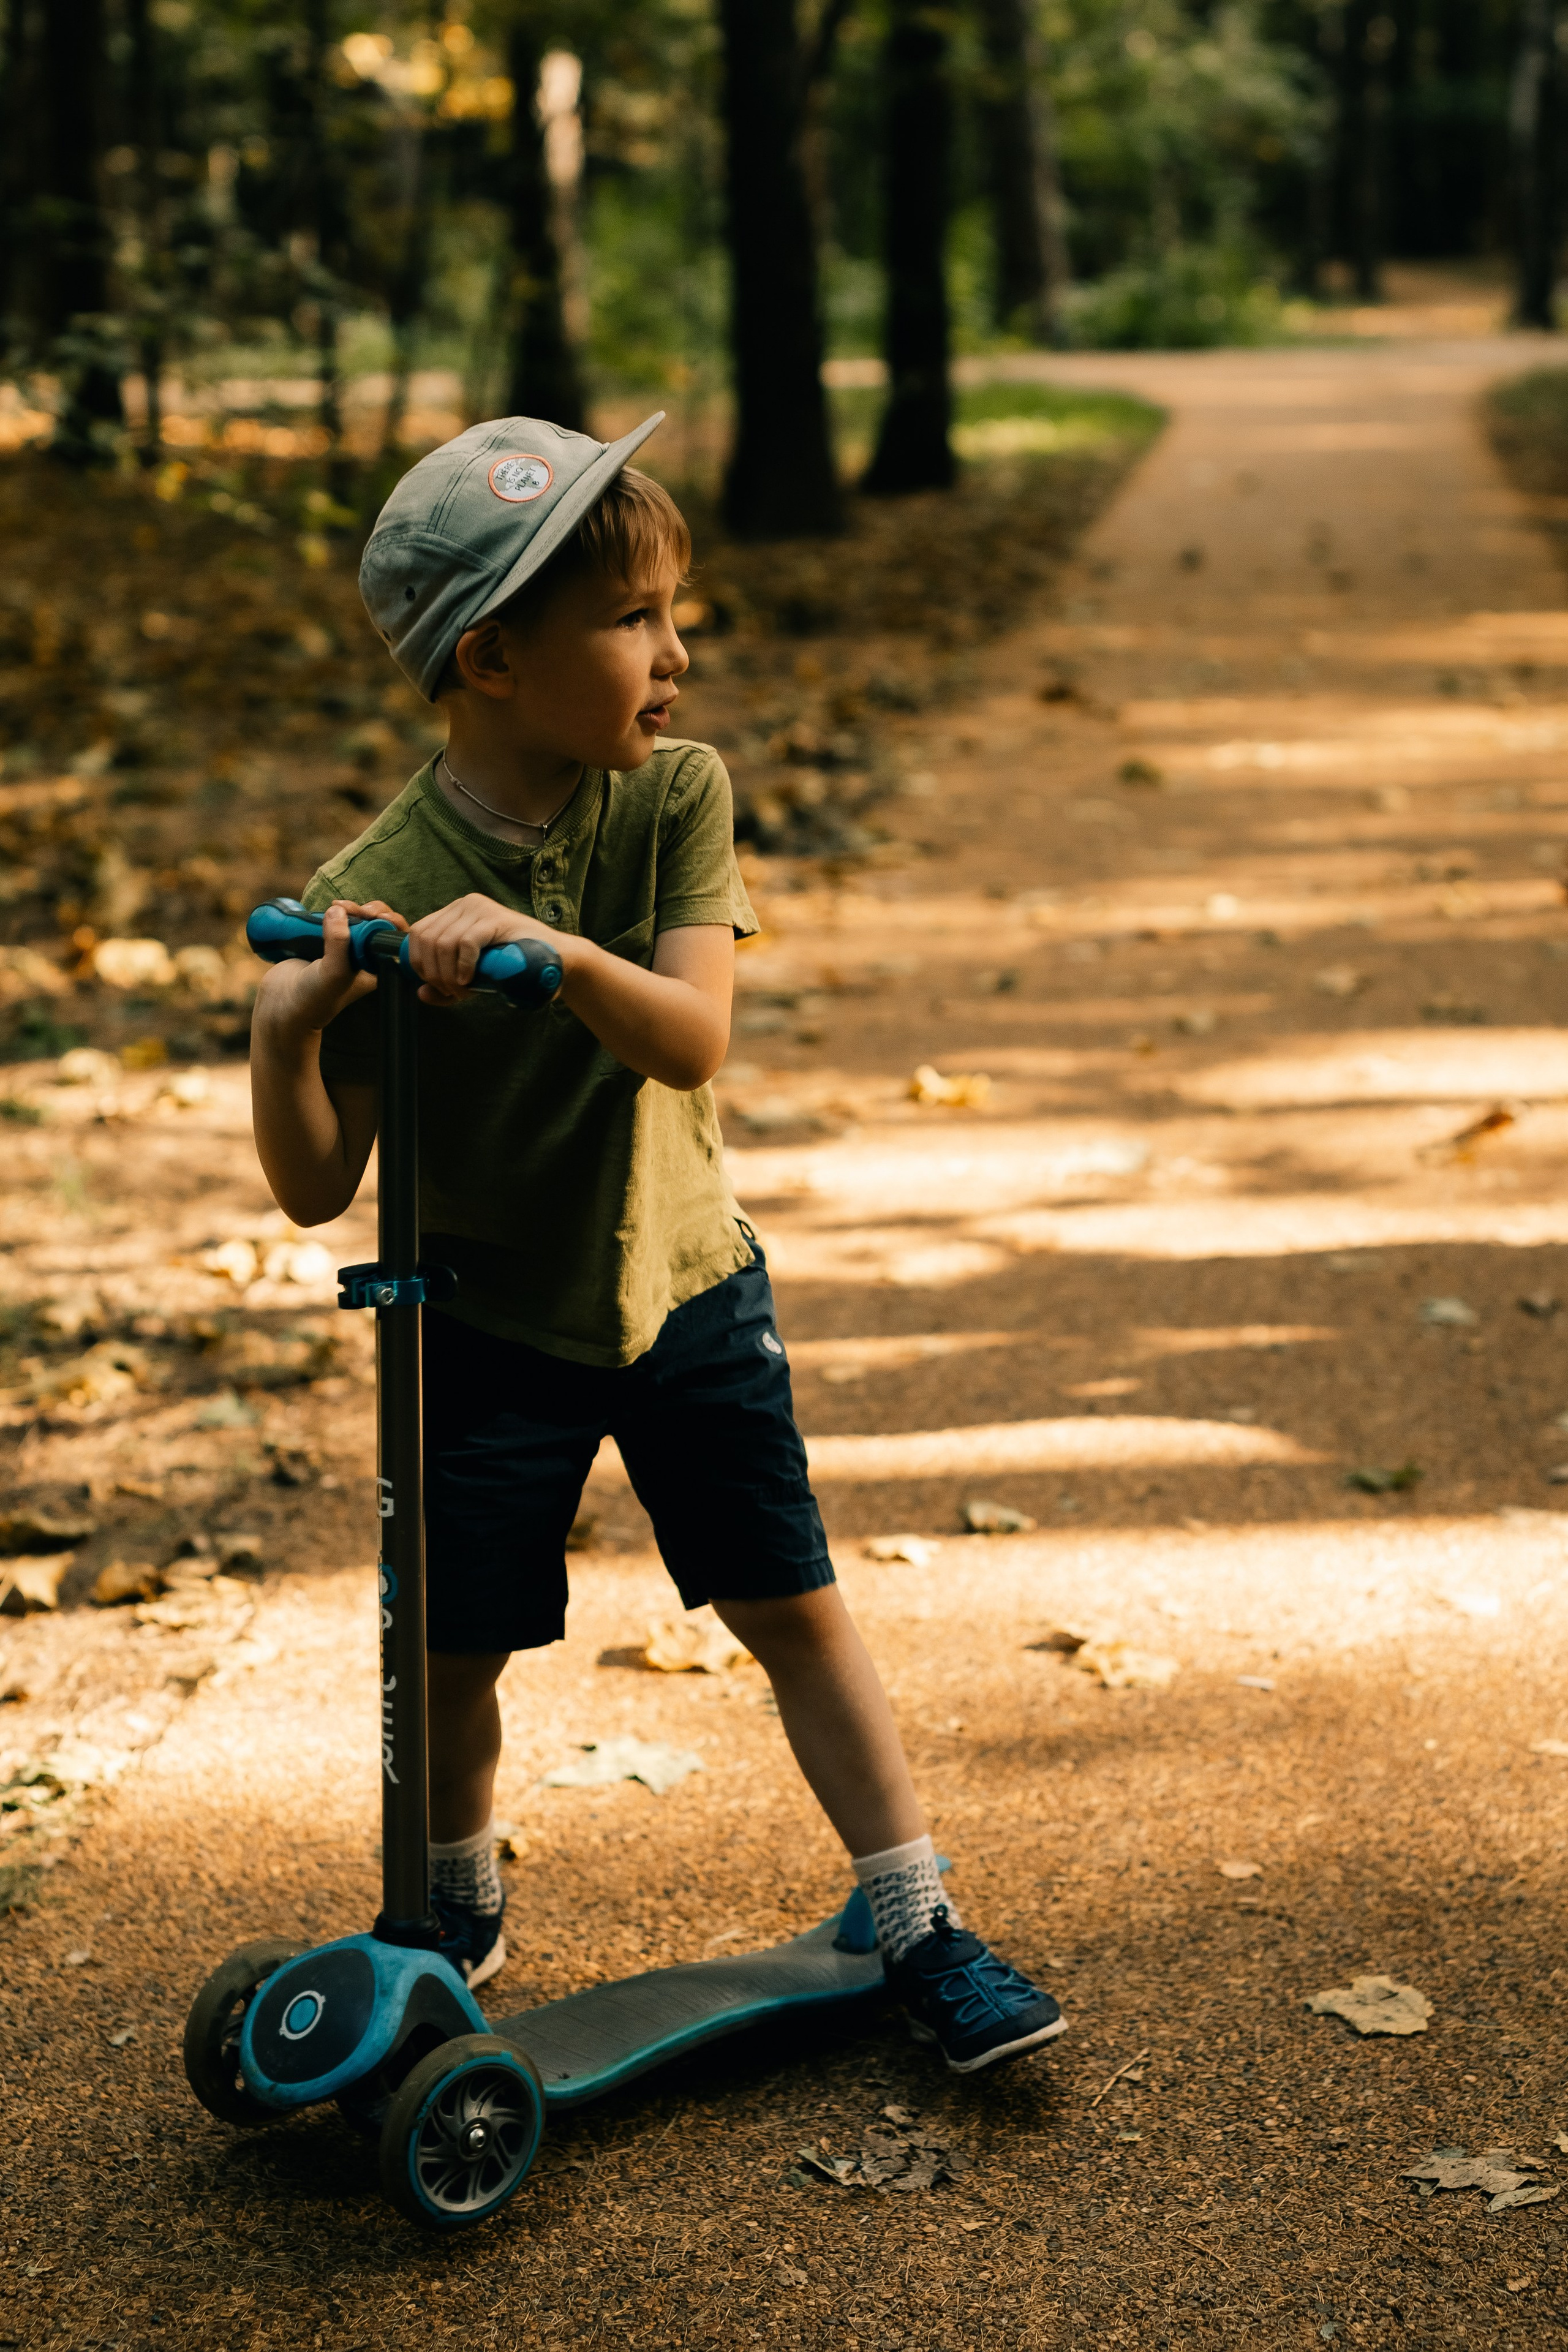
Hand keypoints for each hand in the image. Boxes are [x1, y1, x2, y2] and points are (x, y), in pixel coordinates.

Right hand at [253, 900, 407, 1038]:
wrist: (280, 1005)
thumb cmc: (313, 999)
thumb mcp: (333, 974)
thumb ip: (339, 944)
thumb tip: (338, 911)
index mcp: (376, 970)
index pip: (395, 942)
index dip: (391, 923)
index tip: (373, 915)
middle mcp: (365, 959)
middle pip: (379, 926)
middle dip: (369, 911)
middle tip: (353, 910)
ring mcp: (346, 950)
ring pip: (359, 920)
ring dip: (351, 909)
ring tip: (336, 906)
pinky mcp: (327, 942)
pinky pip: (338, 920)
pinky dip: (335, 911)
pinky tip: (329, 908)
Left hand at [403, 893, 574, 1004]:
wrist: (554, 960)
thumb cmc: (513, 967)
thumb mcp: (473, 977)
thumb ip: (446, 987)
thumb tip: (421, 993)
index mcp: (454, 913)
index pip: (418, 933)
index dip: (419, 963)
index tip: (436, 985)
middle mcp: (464, 904)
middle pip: (426, 939)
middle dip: (433, 973)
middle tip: (452, 991)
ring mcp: (480, 908)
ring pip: (443, 943)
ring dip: (448, 974)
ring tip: (464, 990)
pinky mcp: (495, 918)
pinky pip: (466, 943)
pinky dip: (463, 966)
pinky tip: (470, 980)